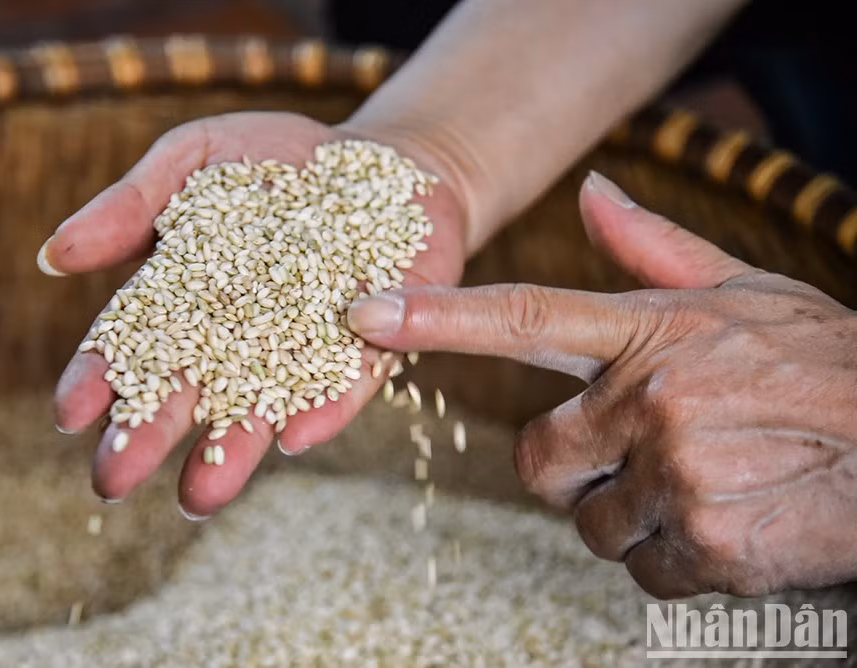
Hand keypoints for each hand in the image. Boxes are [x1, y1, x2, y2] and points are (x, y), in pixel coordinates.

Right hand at [41, 111, 467, 516]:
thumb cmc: (273, 157)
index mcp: (187, 294)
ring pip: (263, 405)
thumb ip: (130, 206)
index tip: (68, 415)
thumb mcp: (193, 157)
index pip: (133, 343)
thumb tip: (51, 256)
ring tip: (196, 497)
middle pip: (188, 390)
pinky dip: (325, 409)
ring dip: (230, 449)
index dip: (99, 378)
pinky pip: (346, 383)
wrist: (383, 159)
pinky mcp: (372, 346)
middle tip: (110, 481)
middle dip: (148, 435)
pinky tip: (295, 439)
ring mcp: (306, 345)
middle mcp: (241, 334)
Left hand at [347, 171, 856, 598]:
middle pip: (539, 464)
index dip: (436, 317)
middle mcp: (652, 400)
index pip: (522, 319)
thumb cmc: (824, 364)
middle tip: (643, 458)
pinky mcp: (708, 545)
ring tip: (708, 484)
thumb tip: (592, 192)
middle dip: (575, 474)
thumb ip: (655, 251)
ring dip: (638, 521)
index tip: (366, 313)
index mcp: (652, 334)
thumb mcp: (746, 293)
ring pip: (595, 527)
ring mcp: (678, 475)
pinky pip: (648, 573)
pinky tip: (734, 522)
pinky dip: (681, 562)